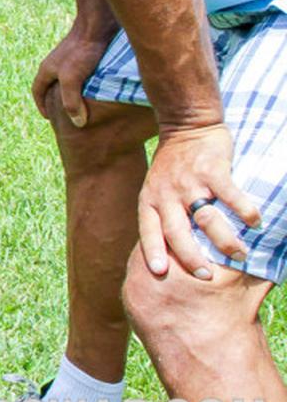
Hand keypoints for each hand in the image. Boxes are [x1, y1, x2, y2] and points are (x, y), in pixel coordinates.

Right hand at [31, 27, 111, 126]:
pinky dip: (86, 84)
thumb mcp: (72, 79)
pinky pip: (82, 73)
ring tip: (85, 104)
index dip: (42, 105)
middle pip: (51, 86)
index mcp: (47, 70)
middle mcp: (56, 64)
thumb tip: (78, 123)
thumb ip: (71, 102)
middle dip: (56, 100)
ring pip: (68, 79)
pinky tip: (99, 89)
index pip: (38, 91)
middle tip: (66, 114)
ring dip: (73, 92)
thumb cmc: (82, 51)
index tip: (50, 118)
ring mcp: (70, 58)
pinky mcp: (86, 54)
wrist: (98, 25)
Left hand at [138, 122, 261, 278]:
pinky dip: (244, 210)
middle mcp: (166, 194)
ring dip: (225, 241)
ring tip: (240, 254)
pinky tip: (255, 221)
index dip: (152, 252)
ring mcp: (189, 182)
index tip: (159, 272)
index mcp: (150, 199)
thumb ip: (164, 214)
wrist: (186, 125)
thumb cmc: (173, 165)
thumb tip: (174, 250)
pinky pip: (229, 195)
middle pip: (177, 233)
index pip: (148, 231)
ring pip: (206, 219)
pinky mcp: (211, 170)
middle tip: (206, 276)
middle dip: (192, 258)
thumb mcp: (156, 188)